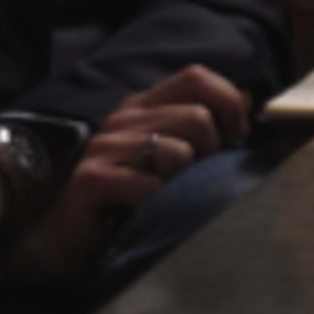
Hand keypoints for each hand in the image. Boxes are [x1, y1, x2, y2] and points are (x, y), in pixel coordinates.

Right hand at [6, 65, 256, 283]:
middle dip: (212, 153)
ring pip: (179, 151)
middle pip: (197, 116)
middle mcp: (123, 118)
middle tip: (196, 178)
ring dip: (185, 181)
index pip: (196, 76)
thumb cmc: (126, 197)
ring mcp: (105, 147)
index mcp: (143, 106)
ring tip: (167, 196)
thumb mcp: (168, 155)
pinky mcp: (93, 179)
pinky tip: (147, 210)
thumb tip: (249, 101)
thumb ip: (202, 126)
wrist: (64, 237)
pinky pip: (150, 185)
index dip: (228, 103)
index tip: (236, 138)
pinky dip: (159, 201)